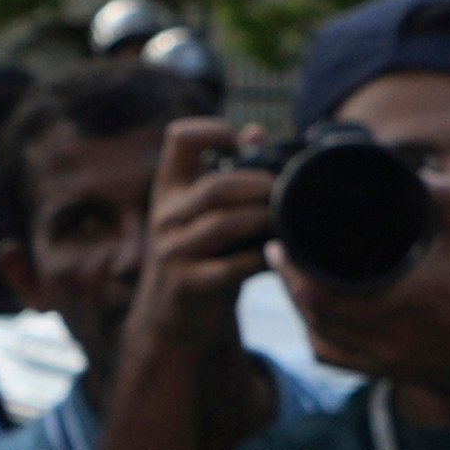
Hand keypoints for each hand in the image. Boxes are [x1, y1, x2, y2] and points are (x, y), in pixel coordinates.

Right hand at [125, 119, 271, 358]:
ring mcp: (173, 252)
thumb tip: (256, 133)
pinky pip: (232, 268)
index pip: (179, 138)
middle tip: (283, 193)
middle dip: (259, 187)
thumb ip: (230, 174)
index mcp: (170, 188)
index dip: (213, 131)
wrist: (176, 318)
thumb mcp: (206, 213)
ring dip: (263, 221)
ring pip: (224, 224)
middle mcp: (165, 216)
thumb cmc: (204, 254)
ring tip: (284, 222)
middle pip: (215, 187)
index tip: (240, 145)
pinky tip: (276, 258)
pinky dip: (261, 261)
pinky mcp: (187, 285)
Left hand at [287, 173, 449, 414]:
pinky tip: (310, 316)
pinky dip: (314, 334)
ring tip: (289, 277)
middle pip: (310, 314)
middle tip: (280, 252)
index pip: (320, 294)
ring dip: (297, 308)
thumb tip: (423, 173)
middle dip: (288, 282)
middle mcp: (382, 337)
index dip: (293, 269)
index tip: (285, 241)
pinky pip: (330, 357)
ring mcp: (377, 359)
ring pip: (316, 337)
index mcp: (398, 305)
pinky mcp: (378, 372)